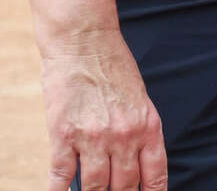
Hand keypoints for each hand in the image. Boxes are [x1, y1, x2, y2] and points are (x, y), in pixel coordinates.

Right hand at [39, 29, 165, 190]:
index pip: (155, 176)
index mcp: (147, 126)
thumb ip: (137, 131)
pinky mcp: (64, 136)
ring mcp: (94, 138)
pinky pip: (61, 177)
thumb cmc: (112, 66)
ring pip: (96, 187)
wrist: (84, 40)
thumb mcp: (138, 98)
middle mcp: (124, 136)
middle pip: (124, 186)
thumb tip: (131, 165)